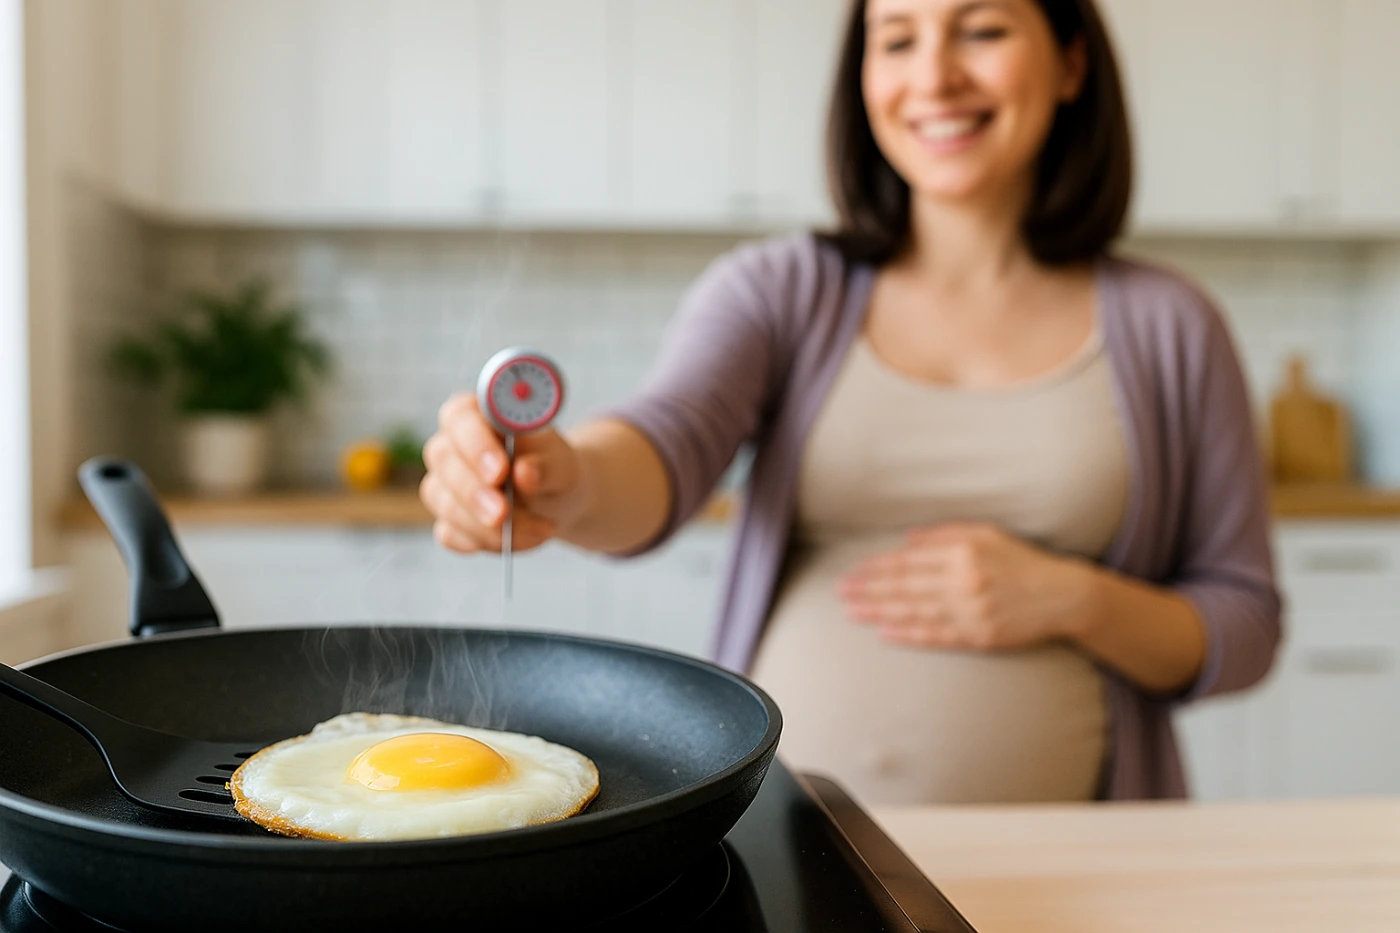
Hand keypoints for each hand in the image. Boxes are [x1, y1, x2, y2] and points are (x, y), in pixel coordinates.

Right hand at [420, 393, 589, 553]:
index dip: (476, 443)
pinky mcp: (447, 519)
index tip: (501, 471)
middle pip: (444, 461)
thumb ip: (547, 464)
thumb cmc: (554, 468)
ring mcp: (444, 483)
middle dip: (475, 492)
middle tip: (504, 514)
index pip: (460, 416)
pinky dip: (485, 542)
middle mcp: (452, 444)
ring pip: (445, 503)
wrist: (555, 497)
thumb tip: (524, 473)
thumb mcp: (563, 463)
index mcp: (477, 412)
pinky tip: (519, 539)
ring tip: (539, 529)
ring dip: (488, 525)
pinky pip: (451, 534)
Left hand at [838, 523, 1089, 650]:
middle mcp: (965, 582)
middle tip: (840, 593)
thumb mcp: (986, 534)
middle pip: (906, 586)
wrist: (1061, 595)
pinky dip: (909, 635)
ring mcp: (972, 612)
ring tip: (853, 612)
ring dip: (880, 613)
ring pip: (915, 612)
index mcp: (964, 552)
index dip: (877, 568)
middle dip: (868, 589)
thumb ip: (944, 534)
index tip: (853, 572)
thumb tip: (906, 541)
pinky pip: (937, 636)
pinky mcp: (980, 637)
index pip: (909, 561)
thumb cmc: (1020, 560)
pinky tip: (885, 633)